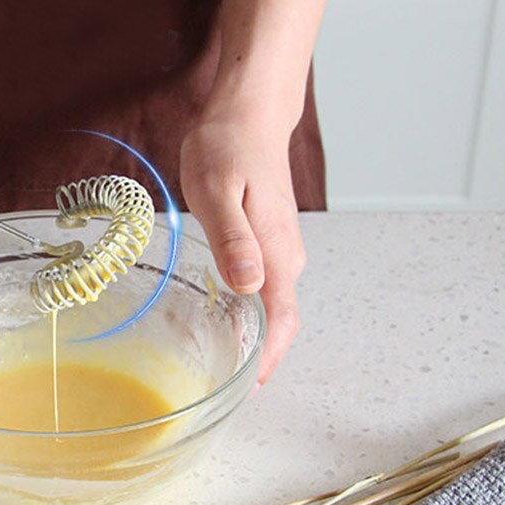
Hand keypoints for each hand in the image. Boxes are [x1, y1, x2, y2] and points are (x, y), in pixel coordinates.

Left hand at [180, 100, 306, 386]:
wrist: (248, 114)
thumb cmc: (228, 147)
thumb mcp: (218, 191)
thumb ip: (234, 240)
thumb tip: (249, 285)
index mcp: (276, 254)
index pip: (281, 321)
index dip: (266, 360)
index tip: (245, 390)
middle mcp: (286, 258)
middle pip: (279, 323)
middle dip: (256, 358)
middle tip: (221, 387)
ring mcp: (281, 250)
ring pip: (271, 307)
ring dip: (251, 337)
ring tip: (218, 362)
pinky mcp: (270, 242)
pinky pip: (264, 289)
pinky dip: (246, 312)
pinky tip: (221, 318)